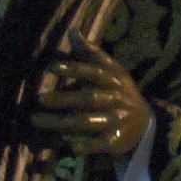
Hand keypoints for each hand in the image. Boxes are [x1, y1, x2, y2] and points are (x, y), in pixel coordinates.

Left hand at [31, 34, 149, 155]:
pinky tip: (71, 148)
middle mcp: (115, 99)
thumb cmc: (120, 91)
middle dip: (63, 98)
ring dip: (61, 122)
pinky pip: (100, 144)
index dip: (74, 69)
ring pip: (87, 121)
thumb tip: (73, 31)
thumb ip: (91, 53)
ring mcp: (116, 120)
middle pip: (88, 98)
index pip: (93, 72)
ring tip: (36, 120)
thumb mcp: (111, 70)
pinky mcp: (116, 140)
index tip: (51, 67)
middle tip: (39, 98)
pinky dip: (88, 146)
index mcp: (113, 80)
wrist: (145, 122)